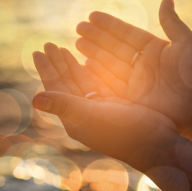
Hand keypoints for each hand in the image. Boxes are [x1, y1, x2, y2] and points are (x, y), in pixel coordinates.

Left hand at [32, 44, 177, 170]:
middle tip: (48, 44)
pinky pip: (98, 84)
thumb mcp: (93, 116)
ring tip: (63, 48)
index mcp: (74, 119)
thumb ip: (64, 105)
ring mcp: (100, 111)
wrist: (158, 146)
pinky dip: (92, 71)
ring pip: (81, 82)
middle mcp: (84, 115)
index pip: (55, 89)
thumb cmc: (126, 133)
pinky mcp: (116, 107)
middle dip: (57, 63)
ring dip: (72, 65)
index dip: (47, 69)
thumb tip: (33, 99)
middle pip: (66, 84)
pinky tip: (88, 60)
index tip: (38, 51)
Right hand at [75, 0, 191, 131]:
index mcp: (155, 50)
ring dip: (93, 54)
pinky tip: (83, 65)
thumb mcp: (187, 43)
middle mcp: (143, 66)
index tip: (91, 15)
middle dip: (96, 38)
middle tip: (78, 28)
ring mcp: (137, 84)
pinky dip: (97, 75)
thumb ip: (171, 22)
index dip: (109, 25)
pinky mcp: (133, 101)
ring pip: (109, 65)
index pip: (127, 34)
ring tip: (76, 43)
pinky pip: (111, 85)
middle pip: (114, 48)